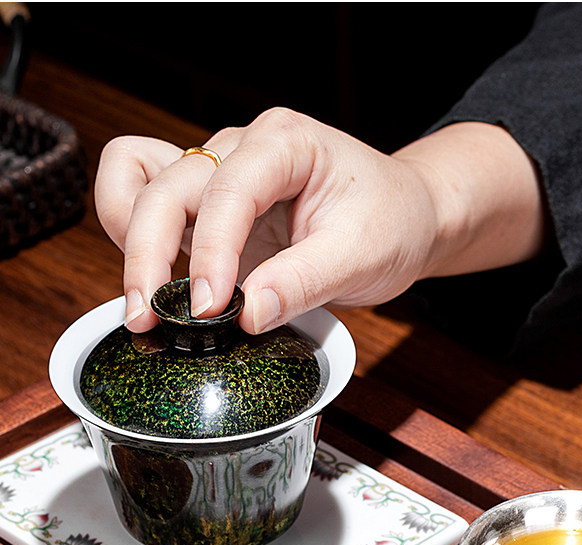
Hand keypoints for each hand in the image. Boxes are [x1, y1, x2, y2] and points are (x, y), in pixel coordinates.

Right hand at [95, 108, 547, 333]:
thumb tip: (246, 315)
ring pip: (141, 183)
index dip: (209, 252)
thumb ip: (304, 281)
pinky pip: (149, 201)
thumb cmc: (392, 221)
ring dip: (130, 240)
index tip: (208, 308)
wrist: (405, 217)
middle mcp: (243, 150)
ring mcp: (222, 176)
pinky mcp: (213, 208)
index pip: (229, 191)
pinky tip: (156, 282)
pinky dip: (137, 237)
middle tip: (154, 318)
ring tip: (145, 302)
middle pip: (166, 186)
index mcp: (285, 144)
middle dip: (149, 252)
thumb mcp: (363, 254)